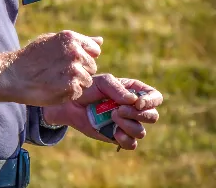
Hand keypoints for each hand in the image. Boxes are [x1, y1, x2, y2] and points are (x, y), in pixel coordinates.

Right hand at [11, 31, 102, 105]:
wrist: (15, 75)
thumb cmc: (32, 56)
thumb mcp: (53, 40)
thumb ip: (79, 41)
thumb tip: (100, 41)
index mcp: (71, 38)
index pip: (94, 49)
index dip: (85, 57)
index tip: (73, 61)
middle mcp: (75, 52)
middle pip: (92, 66)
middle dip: (81, 71)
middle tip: (61, 72)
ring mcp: (74, 70)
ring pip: (87, 81)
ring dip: (76, 83)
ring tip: (57, 80)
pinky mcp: (71, 87)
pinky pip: (79, 93)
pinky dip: (69, 93)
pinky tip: (55, 88)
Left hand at [42, 74, 162, 150]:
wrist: (70, 105)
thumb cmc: (86, 89)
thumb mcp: (102, 82)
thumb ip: (118, 89)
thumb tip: (134, 101)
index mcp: (133, 91)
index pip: (155, 97)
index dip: (151, 101)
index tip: (138, 103)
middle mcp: (133, 108)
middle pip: (152, 116)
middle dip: (139, 114)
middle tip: (119, 110)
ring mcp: (126, 123)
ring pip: (141, 131)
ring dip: (128, 125)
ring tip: (112, 116)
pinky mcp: (117, 136)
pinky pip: (131, 144)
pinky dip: (125, 139)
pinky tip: (114, 131)